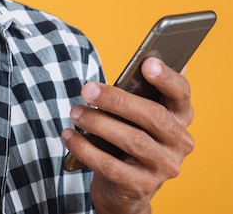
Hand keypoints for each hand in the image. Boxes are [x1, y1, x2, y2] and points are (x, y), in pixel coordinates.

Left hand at [61, 57, 194, 213]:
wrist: (124, 188)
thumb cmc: (127, 138)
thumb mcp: (134, 117)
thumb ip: (138, 93)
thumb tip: (143, 62)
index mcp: (179, 119)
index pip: (181, 94)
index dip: (167, 78)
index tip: (147, 62)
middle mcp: (178, 143)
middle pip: (153, 116)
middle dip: (117, 100)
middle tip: (86, 89)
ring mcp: (163, 167)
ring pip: (133, 141)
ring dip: (98, 123)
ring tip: (75, 113)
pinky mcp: (140, 186)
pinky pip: (110, 165)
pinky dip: (85, 149)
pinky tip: (69, 135)